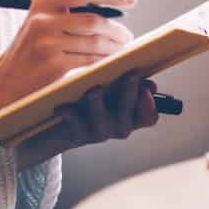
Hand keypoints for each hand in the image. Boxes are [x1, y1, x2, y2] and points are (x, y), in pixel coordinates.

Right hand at [0, 0, 136, 112]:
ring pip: (94, 40)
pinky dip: (103, 59)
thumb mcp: (41, 22)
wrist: (3, 81)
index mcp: (43, 3)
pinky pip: (88, 59)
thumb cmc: (28, 51)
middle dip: (116, 28)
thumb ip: (68, 13)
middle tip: (128, 36)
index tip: (132, 0)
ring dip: (114, 46)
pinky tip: (109, 60)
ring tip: (121, 48)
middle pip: (93, 19)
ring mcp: (47, 42)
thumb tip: (111, 11)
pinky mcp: (52, 64)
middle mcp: (44, 19)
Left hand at [16, 72, 159, 168]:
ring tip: (94, 90)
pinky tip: (63, 106)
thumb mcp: (113, 86)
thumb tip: (142, 74)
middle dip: (129, 95)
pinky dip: (70, 116)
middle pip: (128, 117)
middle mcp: (118, 127)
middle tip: (129, 76)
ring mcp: (98, 132)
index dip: (150, 105)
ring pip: (102, 122)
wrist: (59, 123)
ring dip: (99, 105)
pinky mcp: (76, 135)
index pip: (148, 116)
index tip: (147, 86)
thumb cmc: (91, 96)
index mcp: (131, 115)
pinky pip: (74, 127)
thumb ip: (128, 81)